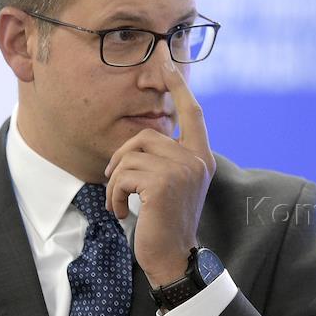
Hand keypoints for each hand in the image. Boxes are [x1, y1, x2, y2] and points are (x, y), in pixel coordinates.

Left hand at [105, 66, 216, 285]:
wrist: (173, 256)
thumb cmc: (166, 222)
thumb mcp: (173, 184)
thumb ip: (168, 158)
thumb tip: (144, 137)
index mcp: (201, 156)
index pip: (192, 111)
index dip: (178, 85)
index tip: (167, 59)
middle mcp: (196, 159)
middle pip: (146, 135)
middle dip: (123, 158)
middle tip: (118, 186)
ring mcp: (181, 170)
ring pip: (130, 156)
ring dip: (116, 183)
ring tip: (121, 204)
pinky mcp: (162, 184)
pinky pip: (123, 175)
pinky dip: (114, 195)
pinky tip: (121, 212)